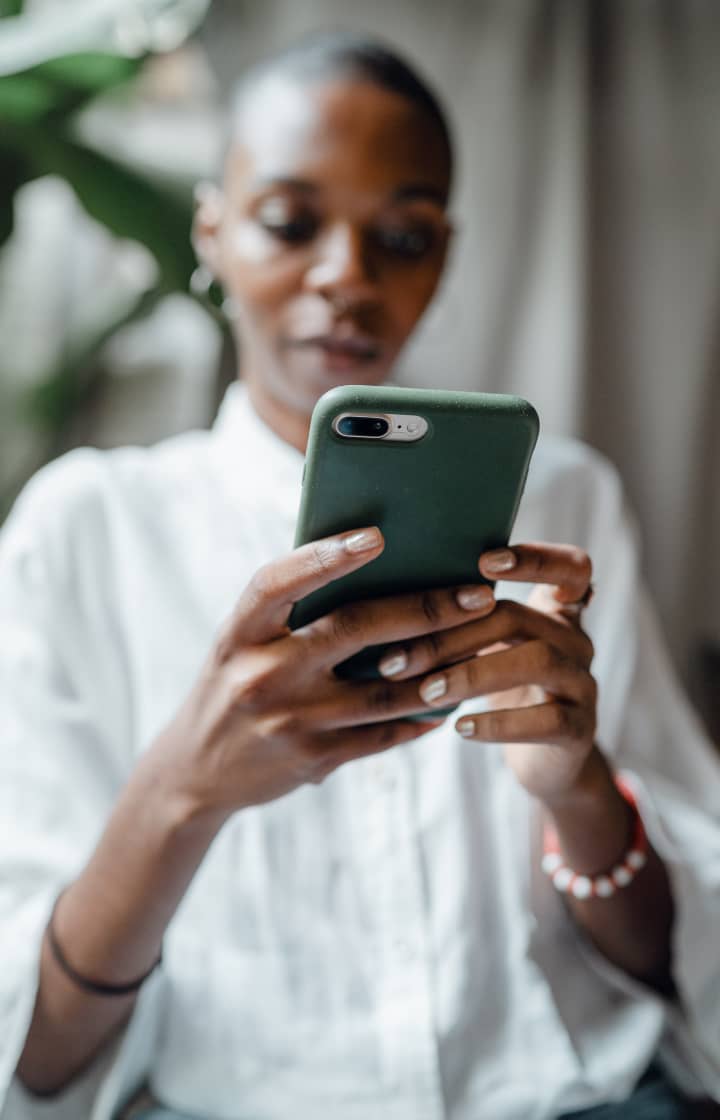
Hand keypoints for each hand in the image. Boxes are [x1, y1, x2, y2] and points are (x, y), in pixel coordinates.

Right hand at [147, 526, 495, 821]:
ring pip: (384, 689)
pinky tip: (450, 700)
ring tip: (482, 644)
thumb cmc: (233, 683)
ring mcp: (288, 721)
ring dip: (441, 667)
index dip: (324, 557)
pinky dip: (420, 716)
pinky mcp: (312, 760)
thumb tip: (373, 564)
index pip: (278, 584)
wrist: (194, 771)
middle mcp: (261, 674)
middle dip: (425, 609)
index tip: (376, 536)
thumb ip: (291, 612)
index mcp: (239, 633)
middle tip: (477, 595)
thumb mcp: (242, 642)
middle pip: (354, 631)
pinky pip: (382, 735)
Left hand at [377, 543, 596, 805]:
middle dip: (452, 635)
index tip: (484, 561)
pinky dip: (499, 723)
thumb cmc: (502, 689)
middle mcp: (575, 639)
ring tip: (427, 693)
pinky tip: (460, 728)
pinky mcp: (581, 728)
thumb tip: (384, 597)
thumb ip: (463, 619)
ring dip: (472, 674)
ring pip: (538, 661)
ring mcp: (583, 683)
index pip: (569, 566)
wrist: (545, 761)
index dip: (535, 558)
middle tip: (397, 659)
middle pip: (519, 617)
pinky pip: (547, 719)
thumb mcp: (488, 648)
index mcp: (556, 610)